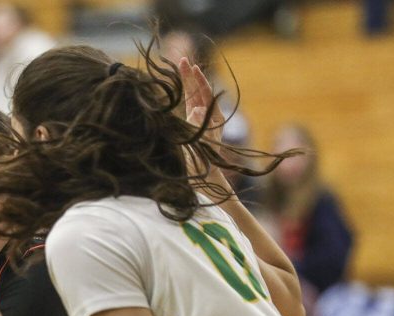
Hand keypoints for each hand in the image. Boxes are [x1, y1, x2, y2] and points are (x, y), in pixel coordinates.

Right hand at [179, 57, 231, 192]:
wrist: (204, 178)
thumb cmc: (204, 165)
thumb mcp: (202, 145)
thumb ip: (200, 127)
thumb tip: (197, 108)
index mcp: (214, 120)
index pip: (206, 95)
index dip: (198, 81)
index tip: (192, 67)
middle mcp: (209, 117)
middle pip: (200, 91)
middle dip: (191, 76)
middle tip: (183, 60)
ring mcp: (200, 120)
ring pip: (193, 96)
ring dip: (187, 81)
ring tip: (181, 65)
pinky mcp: (192, 125)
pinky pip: (189, 104)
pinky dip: (184, 92)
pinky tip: (179, 83)